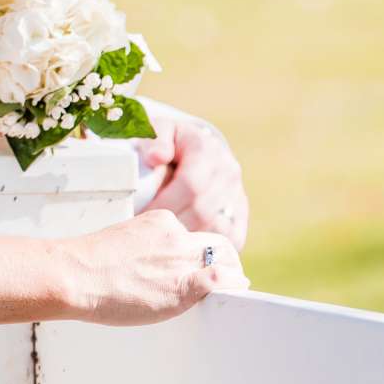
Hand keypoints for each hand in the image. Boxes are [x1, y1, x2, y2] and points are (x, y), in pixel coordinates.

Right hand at [58, 209, 248, 325]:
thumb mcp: (123, 240)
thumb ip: (145, 247)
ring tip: (232, 288)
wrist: (75, 273)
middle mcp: (176, 236)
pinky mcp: (183, 283)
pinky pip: (220, 280)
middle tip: (228, 277)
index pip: (194, 235)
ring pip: (225, 261)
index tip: (201, 264)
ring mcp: (181, 258)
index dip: (202, 252)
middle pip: (218, 244)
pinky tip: (235, 291)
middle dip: (227, 261)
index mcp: (161, 222)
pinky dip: (232, 285)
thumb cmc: (88, 264)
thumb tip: (149, 265)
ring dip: (232, 275)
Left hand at [134, 100, 248, 252]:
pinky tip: (186, 252)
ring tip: (165, 246)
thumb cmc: (166, 142)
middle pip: (202, 210)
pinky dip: (210, 249)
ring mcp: (237, 194)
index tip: (142, 217)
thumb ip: (154, 140)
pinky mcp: (241, 214)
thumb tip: (156, 158)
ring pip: (218, 229)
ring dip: (190, 241)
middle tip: (149, 237)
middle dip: (172, 226)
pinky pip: (232, 239)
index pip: (190, 184)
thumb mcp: (156, 131)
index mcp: (206, 150)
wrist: (191, 147)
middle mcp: (227, 172)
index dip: (165, 204)